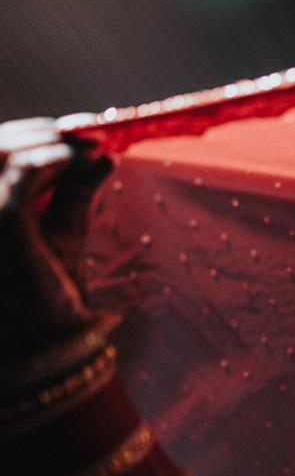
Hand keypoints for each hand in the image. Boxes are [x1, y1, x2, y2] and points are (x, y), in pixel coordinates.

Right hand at [0, 116, 112, 359]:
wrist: (53, 341)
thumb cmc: (52, 295)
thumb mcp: (61, 233)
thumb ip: (74, 194)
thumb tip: (104, 158)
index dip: (31, 137)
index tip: (79, 134)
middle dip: (43, 133)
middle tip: (89, 133)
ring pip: (1, 151)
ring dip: (49, 140)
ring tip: (88, 145)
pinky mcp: (1, 221)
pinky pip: (23, 173)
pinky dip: (52, 157)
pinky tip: (77, 160)